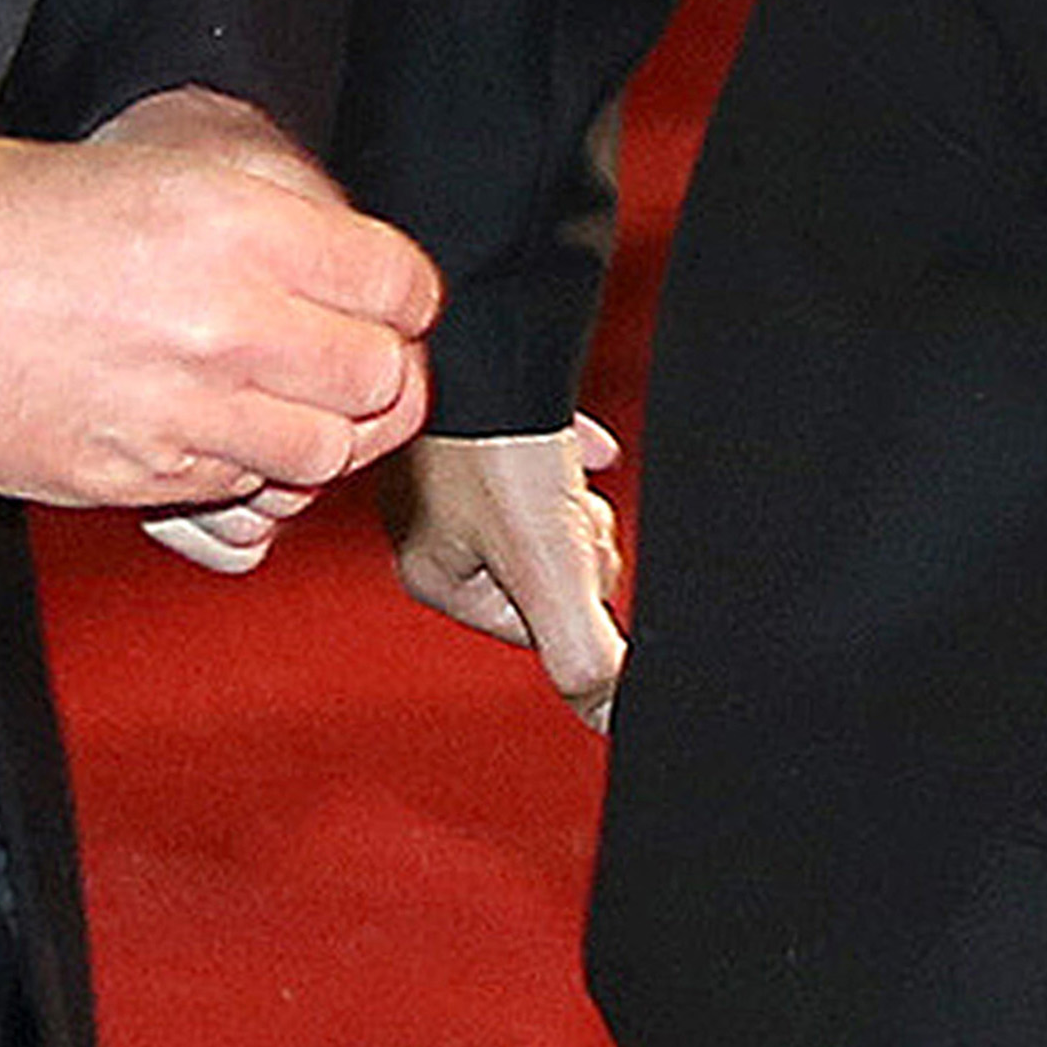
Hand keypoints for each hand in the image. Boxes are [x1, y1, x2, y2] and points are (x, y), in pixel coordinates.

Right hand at [0, 88, 436, 515]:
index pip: (401, 284)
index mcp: (236, 225)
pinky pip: (242, 498)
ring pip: (325, 456)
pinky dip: (245, 477)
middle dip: (374, 374)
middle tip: (343, 363)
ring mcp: (183, 410)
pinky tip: (211, 436)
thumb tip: (344, 250)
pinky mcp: (137, 477)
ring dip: (317, 438)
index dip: (402, 297)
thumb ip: (264, 206)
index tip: (385, 303)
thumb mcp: (150, 162)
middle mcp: (225, 321)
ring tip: (281, 408)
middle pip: (383, 381)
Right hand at [386, 421, 626, 730]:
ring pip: (551, 513)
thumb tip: (613, 717)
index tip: (564, 546)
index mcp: (433, 575)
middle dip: (575, 539)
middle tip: (561, 500)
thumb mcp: (548, 568)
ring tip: (559, 461)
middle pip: (547, 568)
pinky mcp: (486, 424)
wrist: (488, 329)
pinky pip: (550, 453)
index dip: (572, 588)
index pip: (536, 623)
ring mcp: (455, 471)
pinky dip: (575, 448)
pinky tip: (585, 441)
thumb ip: (583, 654)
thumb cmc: (498, 442)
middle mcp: (434, 527)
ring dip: (573, 494)